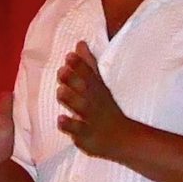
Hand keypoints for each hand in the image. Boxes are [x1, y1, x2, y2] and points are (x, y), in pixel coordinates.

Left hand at [56, 42, 135, 159]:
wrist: (122, 138)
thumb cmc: (105, 109)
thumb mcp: (99, 86)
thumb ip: (87, 65)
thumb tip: (79, 43)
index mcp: (97, 89)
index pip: (89, 75)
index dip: (80, 65)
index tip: (69, 55)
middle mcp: (94, 102)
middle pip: (85, 89)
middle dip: (74, 79)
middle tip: (61, 70)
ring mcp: (90, 119)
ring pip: (81, 108)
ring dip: (70, 99)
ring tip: (60, 91)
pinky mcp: (86, 136)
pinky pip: (78, 131)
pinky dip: (69, 125)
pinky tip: (60, 119)